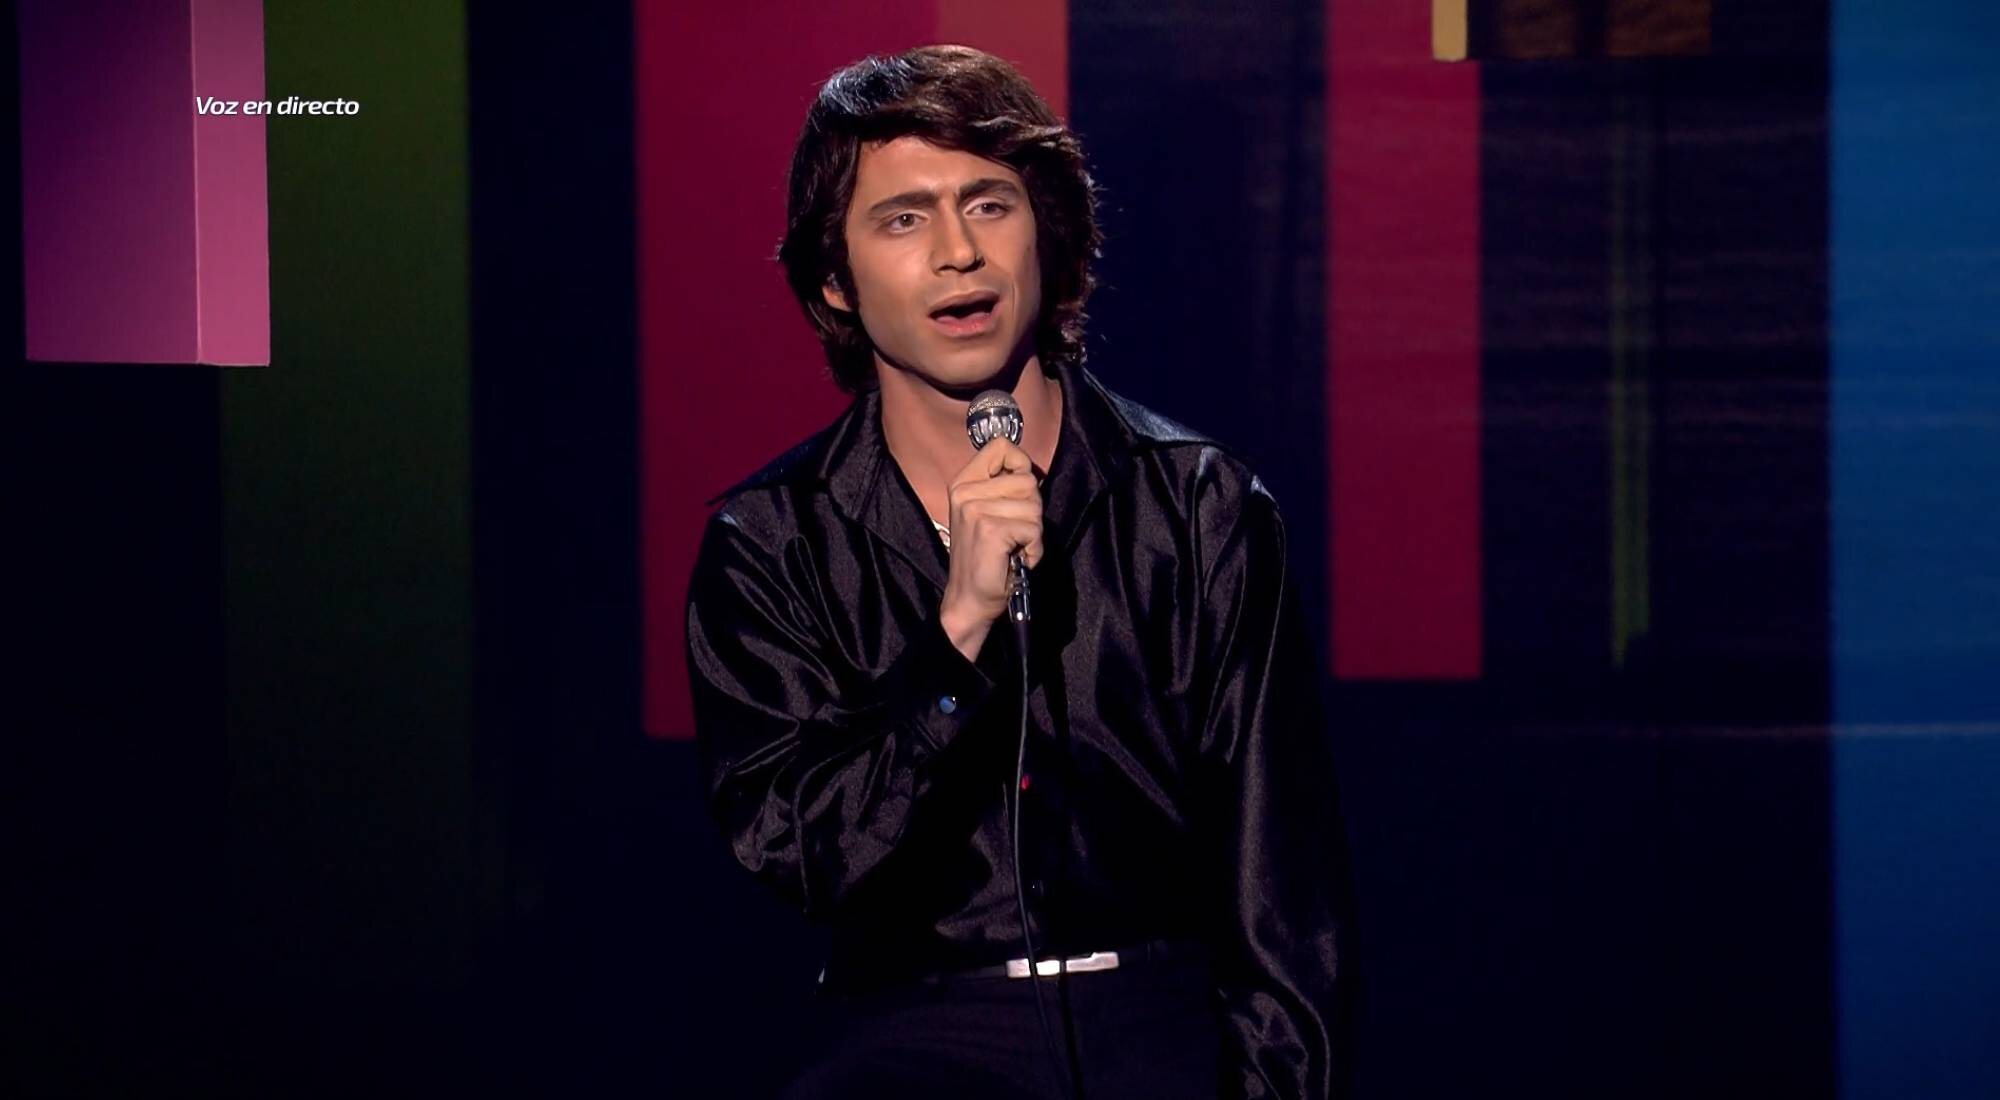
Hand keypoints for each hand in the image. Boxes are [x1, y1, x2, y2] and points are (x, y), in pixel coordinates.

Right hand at [938, 438, 1043, 658]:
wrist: (968, 599)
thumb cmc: (984, 558)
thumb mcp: (987, 513)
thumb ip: (1003, 487)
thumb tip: (1031, 471)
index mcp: (963, 482)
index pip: (1001, 446)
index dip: (1020, 464)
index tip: (1017, 491)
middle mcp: (965, 492)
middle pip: (1027, 480)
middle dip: (1031, 510)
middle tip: (1013, 533)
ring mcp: (975, 509)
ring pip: (1034, 506)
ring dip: (1033, 532)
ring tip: (1013, 547)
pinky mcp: (990, 529)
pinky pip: (1033, 529)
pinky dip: (1034, 548)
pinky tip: (1016, 558)